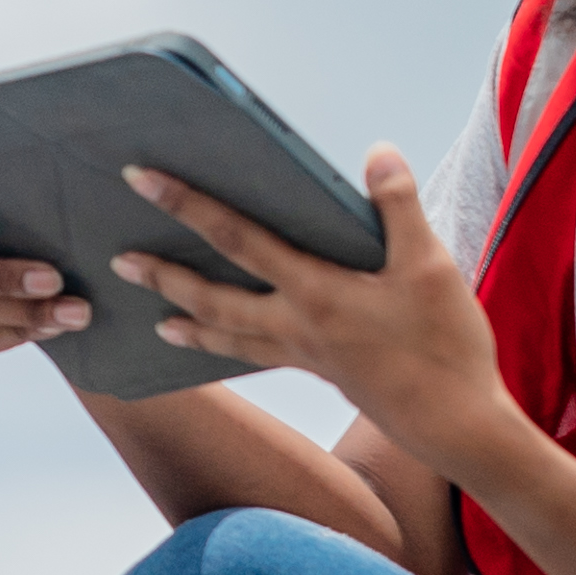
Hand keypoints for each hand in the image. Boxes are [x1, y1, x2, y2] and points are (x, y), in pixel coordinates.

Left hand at [110, 150, 513, 463]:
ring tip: (154, 320)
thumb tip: (378, 150)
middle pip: (214, 299)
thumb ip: (398, 206)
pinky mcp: (319, 371)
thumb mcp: (430, 266)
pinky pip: (257, 355)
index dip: (189, 206)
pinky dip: (229, 348)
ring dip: (188, 322)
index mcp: (316, 292)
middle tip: (118, 261)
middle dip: (164, 277)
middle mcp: (297, 325)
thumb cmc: (445, 345)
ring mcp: (304, 353)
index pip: (238, 239)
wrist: (457, 424)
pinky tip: (223, 345)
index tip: (144, 181)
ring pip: (229, 335)